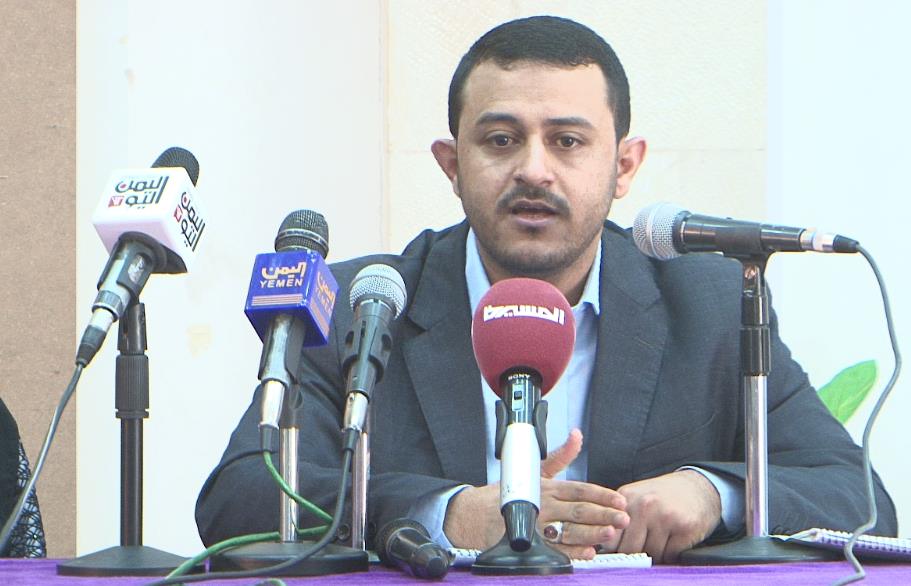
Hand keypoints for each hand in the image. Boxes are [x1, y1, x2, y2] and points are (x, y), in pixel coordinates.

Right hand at [443, 429, 628, 559]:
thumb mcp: (533, 471)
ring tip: (612, 532)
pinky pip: (555, 549)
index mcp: (547, 486)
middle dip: (604, 513)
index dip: (602, 494)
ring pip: (570, 529)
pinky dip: (573, 551)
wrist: (473, 515)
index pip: (580, 489)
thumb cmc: (505, 493)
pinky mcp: (529, 543)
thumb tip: (577, 435)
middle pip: (579, 509)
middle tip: (624, 516)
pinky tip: (588, 552)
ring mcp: (537, 525)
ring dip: (593, 532)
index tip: (619, 499)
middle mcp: (543, 504)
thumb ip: (560, 456)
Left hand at [601, 470, 721, 562]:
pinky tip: (673, 541)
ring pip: (651, 553)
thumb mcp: (635, 499)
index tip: (619, 554)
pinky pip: (670, 554)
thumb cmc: (663, 497)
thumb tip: (604, 549)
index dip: (614, 550)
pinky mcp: (684, 527)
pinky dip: (670, 554)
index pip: (610, 537)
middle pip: (629, 549)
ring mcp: (664, 516)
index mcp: (626, 499)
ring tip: (660, 541)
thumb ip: (618, 520)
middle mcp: (644, 506)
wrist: (698, 488)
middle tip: (642, 551)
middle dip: (635, 556)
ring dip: (655, 555)